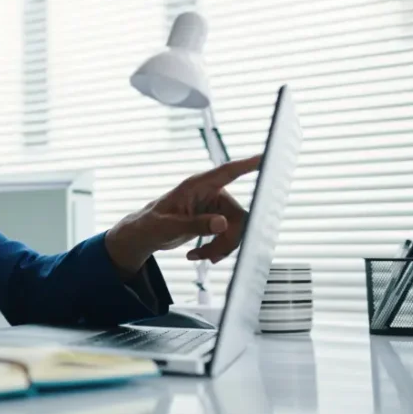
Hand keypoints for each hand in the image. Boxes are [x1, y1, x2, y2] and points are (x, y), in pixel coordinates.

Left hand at [104, 156, 262, 276]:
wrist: (144, 235)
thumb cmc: (150, 225)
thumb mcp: (168, 227)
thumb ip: (195, 224)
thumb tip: (223, 223)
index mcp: (197, 185)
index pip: (228, 171)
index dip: (249, 164)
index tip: (267, 156)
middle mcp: (210, 193)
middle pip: (238, 215)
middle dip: (229, 240)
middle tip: (211, 257)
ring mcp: (214, 207)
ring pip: (236, 229)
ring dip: (221, 247)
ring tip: (199, 257)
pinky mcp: (215, 220)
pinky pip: (229, 236)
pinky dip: (216, 249)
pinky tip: (197, 256)